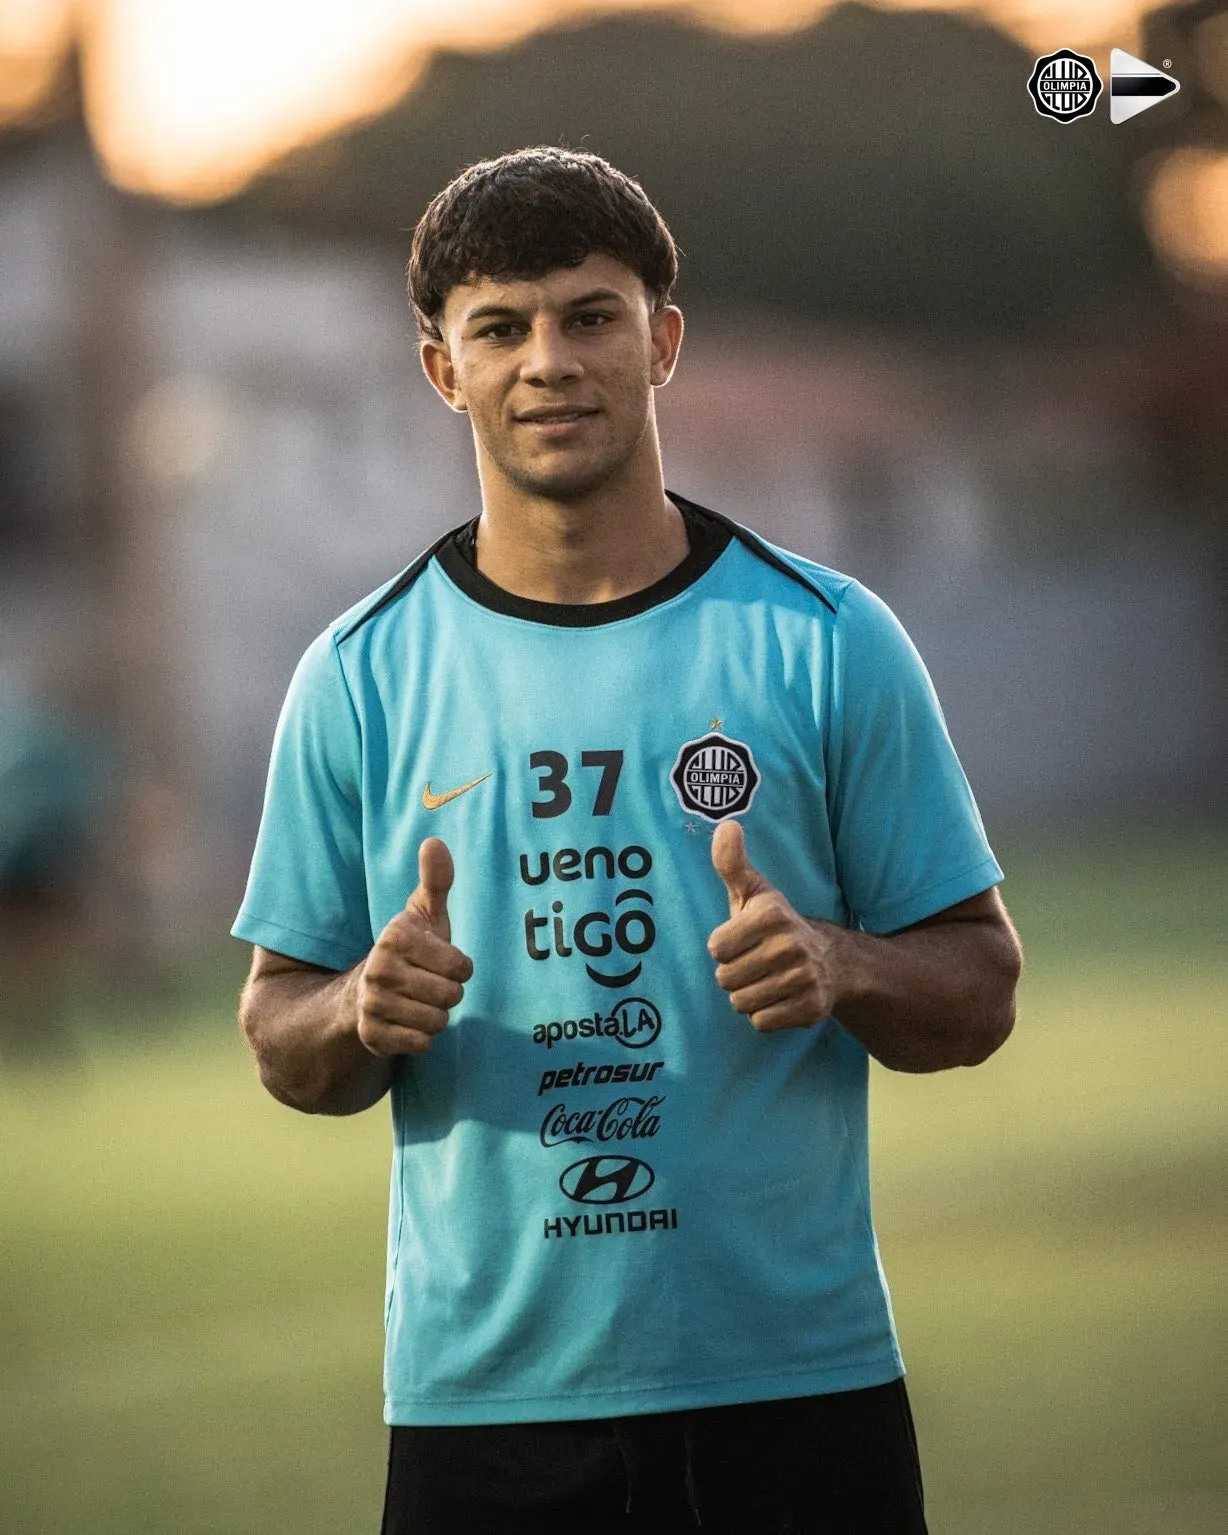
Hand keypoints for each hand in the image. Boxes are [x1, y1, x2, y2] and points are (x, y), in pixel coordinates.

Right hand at [356, 837, 473, 1055]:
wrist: (363, 991)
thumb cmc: (410, 950)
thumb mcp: (423, 914)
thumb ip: (436, 880)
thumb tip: (435, 842)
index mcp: (395, 937)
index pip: (461, 966)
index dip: (460, 967)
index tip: (442, 961)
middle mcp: (379, 969)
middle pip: (451, 995)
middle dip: (449, 993)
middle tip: (430, 984)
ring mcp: (372, 1003)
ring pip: (437, 1021)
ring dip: (436, 1016)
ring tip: (419, 1001)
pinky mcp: (371, 1035)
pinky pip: (420, 1043)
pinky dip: (422, 1037)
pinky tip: (408, 1022)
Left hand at [707, 820, 840, 1032]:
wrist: (833, 962)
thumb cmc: (776, 925)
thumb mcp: (754, 892)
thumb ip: (731, 863)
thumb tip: (726, 825)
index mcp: (772, 914)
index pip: (715, 949)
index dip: (724, 947)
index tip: (742, 940)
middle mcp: (791, 945)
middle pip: (725, 979)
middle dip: (735, 974)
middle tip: (756, 963)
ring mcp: (804, 978)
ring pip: (741, 1003)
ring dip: (748, 995)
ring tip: (767, 979)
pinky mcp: (811, 1008)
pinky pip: (762, 1022)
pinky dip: (766, 1015)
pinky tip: (781, 997)